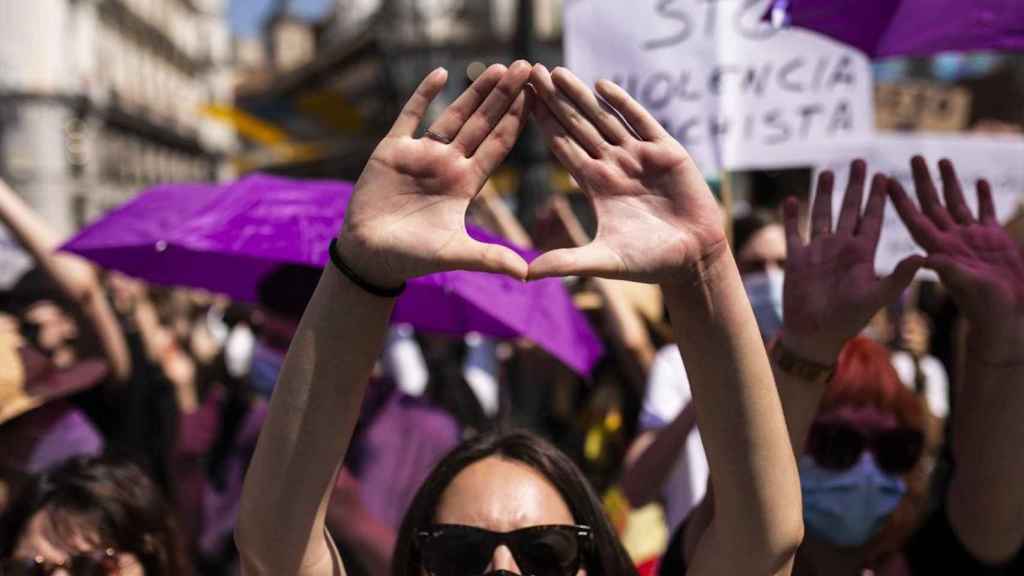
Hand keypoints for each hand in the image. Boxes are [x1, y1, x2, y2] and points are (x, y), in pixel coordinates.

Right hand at [338, 63, 532, 286]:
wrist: (370, 256)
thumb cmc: (412, 258)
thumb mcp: (454, 254)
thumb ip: (489, 258)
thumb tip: (526, 274)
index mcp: (466, 184)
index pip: (498, 145)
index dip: (517, 120)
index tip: (537, 97)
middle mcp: (448, 164)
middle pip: (483, 123)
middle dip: (505, 96)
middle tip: (528, 67)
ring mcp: (421, 154)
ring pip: (454, 115)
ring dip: (475, 91)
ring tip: (499, 67)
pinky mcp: (392, 149)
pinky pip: (410, 116)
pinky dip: (423, 95)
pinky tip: (441, 73)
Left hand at [526, 65, 725, 284]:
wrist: (693, 259)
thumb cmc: (648, 262)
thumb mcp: (603, 262)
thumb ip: (566, 262)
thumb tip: (525, 275)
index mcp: (596, 185)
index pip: (562, 147)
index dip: (542, 125)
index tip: (520, 102)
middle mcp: (613, 165)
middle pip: (577, 125)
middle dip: (555, 100)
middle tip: (530, 72)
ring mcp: (639, 156)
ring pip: (604, 118)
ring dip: (580, 96)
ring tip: (556, 73)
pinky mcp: (666, 152)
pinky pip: (641, 122)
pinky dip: (623, 104)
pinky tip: (603, 86)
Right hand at [781, 160, 922, 364]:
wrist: (815, 335)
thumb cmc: (848, 320)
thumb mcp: (877, 297)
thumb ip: (898, 277)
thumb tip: (922, 257)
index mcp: (862, 254)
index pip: (872, 218)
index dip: (878, 197)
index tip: (884, 175)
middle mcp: (841, 247)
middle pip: (849, 210)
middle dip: (854, 186)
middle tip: (860, 161)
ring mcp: (818, 251)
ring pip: (822, 215)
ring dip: (824, 194)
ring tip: (829, 171)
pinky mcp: (797, 258)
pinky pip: (794, 232)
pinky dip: (791, 216)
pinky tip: (792, 199)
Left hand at [889, 157, 1023, 362]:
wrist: (1007, 316)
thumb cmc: (986, 307)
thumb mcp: (966, 287)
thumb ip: (948, 271)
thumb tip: (925, 258)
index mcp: (940, 249)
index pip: (915, 219)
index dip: (901, 201)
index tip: (887, 181)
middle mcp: (952, 240)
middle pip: (933, 204)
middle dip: (923, 181)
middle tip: (914, 157)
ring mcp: (972, 238)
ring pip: (957, 202)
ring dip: (950, 182)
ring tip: (942, 160)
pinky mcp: (994, 239)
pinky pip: (985, 211)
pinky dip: (982, 196)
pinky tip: (978, 180)